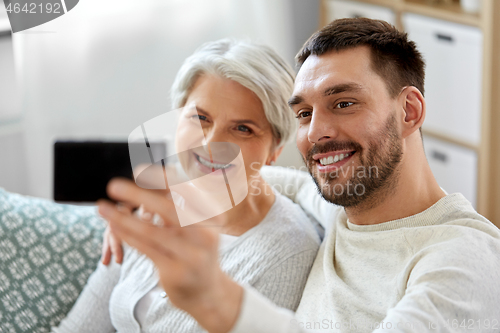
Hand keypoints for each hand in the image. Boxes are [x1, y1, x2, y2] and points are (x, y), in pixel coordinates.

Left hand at [97, 178, 242, 332]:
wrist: (208, 293)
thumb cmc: (197, 251)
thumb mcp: (197, 228)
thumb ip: (180, 207)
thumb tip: (155, 179)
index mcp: (211, 217)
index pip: (186, 192)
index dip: (163, 179)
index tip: (141, 169)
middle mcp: (204, 234)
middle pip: (168, 209)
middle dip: (139, 194)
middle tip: (113, 184)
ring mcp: (190, 255)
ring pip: (150, 231)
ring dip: (122, 218)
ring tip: (102, 207)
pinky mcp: (174, 271)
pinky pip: (145, 249)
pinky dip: (127, 235)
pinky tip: (113, 225)